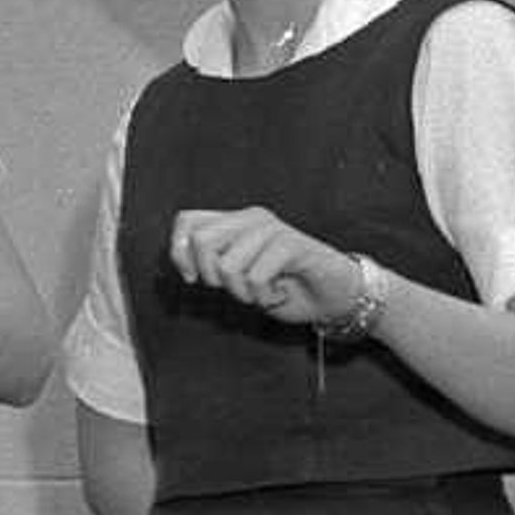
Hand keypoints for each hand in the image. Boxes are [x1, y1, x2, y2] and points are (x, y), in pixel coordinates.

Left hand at [168, 207, 367, 330]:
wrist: (333, 296)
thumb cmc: (285, 287)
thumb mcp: (240, 280)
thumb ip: (214, 267)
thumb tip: (187, 269)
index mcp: (235, 221)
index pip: (186, 221)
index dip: (180, 253)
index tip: (194, 278)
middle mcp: (251, 218)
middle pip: (201, 241)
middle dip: (212, 277)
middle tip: (238, 286)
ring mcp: (272, 229)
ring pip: (227, 266)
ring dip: (243, 293)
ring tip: (264, 291)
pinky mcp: (292, 244)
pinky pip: (256, 277)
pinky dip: (264, 297)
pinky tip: (280, 292)